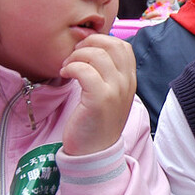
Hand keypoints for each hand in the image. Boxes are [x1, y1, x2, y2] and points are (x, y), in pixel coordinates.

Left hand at [59, 33, 135, 154]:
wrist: (95, 153)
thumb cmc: (97, 122)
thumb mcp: (110, 96)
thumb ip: (108, 75)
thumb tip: (91, 50)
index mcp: (130, 80)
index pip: (123, 46)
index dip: (102, 41)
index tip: (85, 51)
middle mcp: (127, 83)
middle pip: (112, 45)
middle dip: (88, 43)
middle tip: (74, 56)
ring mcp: (115, 91)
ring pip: (97, 55)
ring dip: (76, 56)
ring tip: (67, 67)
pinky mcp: (100, 100)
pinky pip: (85, 71)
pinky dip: (71, 67)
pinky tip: (65, 75)